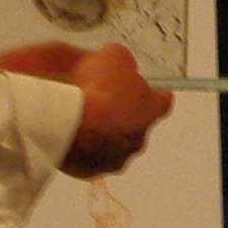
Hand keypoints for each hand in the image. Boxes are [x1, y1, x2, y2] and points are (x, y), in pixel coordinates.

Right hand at [0, 41, 171, 177]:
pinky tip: (68, 135)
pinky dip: (81, 149)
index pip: (162, 100)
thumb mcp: (114, 56)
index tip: (134, 88)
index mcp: (152, 110)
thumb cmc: (95, 89)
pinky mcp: (92, 171)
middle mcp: (139, 139)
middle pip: (135, 124)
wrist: (65, 120)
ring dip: (99, 133)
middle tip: (98, 101)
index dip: (148, 93)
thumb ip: (122, 62)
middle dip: (119, 114)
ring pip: (112, 144)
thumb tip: (117, 64)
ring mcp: (116, 158)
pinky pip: (90, 159)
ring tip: (79, 119)